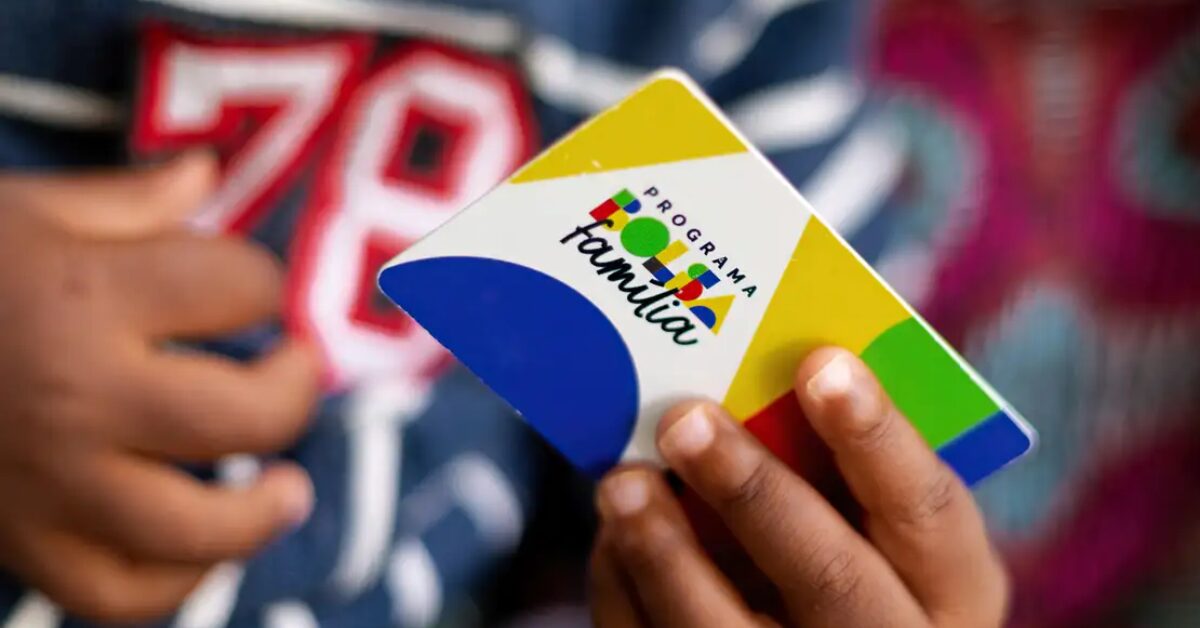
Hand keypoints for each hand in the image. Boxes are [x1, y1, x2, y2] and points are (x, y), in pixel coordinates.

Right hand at [0, 154, 320, 622]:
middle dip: (296, 390)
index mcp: (87, 295)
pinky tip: (200, 546)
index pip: (238, 287)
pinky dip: (176, 584)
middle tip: (296, 371)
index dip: (264, 284)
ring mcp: (50, 482)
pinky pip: (119, 593)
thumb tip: (205, 171)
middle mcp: (79, 394)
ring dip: (263, 513)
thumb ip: (124, 201)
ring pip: (196, 528)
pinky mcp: (21, 544)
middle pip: (246, 416)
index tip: (253, 290)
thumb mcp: (20, 212)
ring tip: (288, 487)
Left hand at [591, 348, 1007, 627]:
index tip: (821, 363)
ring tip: (623, 482)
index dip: (876, 434)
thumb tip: (745, 375)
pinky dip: (628, 591)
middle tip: (685, 419)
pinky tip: (614, 539)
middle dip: (752, 492)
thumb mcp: (873, 524)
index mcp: (948, 585)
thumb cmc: (845, 557)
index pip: (927, 508)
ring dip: (666, 552)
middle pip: (831, 577)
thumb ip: (835, 468)